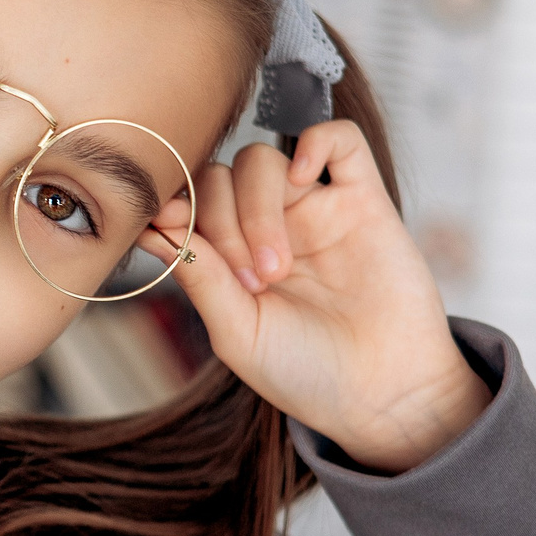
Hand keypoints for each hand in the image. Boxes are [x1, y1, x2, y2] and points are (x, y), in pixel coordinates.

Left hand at [146, 121, 490, 474]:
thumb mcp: (237, 332)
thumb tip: (151, 227)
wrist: (384, 396)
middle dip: (218, 223)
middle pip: (217, 178)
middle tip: (247, 282)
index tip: (166, 227)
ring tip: (276, 270)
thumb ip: (199, 276)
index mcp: (228, 257)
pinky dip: (316, 141)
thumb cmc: (307, 373)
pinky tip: (304, 177)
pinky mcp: (363, 200)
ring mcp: (313, 209)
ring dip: (256, 208)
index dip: (171, 206)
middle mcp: (266, 226)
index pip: (186, 203)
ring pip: (262, 160)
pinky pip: (339, 139)